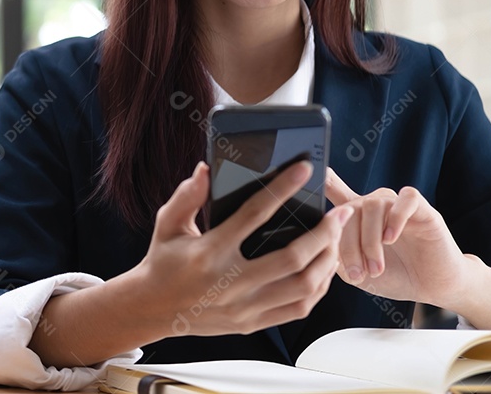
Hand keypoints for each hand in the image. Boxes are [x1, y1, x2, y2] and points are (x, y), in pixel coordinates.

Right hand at [131, 160, 353, 338]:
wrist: (153, 309)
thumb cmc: (163, 261)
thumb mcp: (167, 223)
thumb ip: (188, 195)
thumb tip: (207, 169)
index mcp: (211, 252)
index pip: (254, 214)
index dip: (282, 188)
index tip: (305, 170)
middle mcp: (231, 281)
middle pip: (292, 258)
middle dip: (323, 233)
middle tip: (337, 213)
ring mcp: (244, 306)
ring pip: (302, 286)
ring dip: (326, 261)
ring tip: (335, 240)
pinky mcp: (251, 323)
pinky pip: (297, 309)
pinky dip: (317, 289)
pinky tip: (323, 270)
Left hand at [324, 168, 467, 307]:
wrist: (431, 286)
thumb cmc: (394, 276)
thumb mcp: (357, 271)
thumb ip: (337, 255)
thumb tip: (322, 241)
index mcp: (357, 216)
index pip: (336, 191)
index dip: (324, 179)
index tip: (314, 172)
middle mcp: (375, 205)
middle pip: (350, 208)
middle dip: (348, 244)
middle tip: (358, 273)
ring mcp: (397, 205)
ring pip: (373, 206)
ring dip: (370, 241)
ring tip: (376, 268)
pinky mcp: (422, 209)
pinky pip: (406, 199)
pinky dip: (395, 219)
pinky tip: (391, 239)